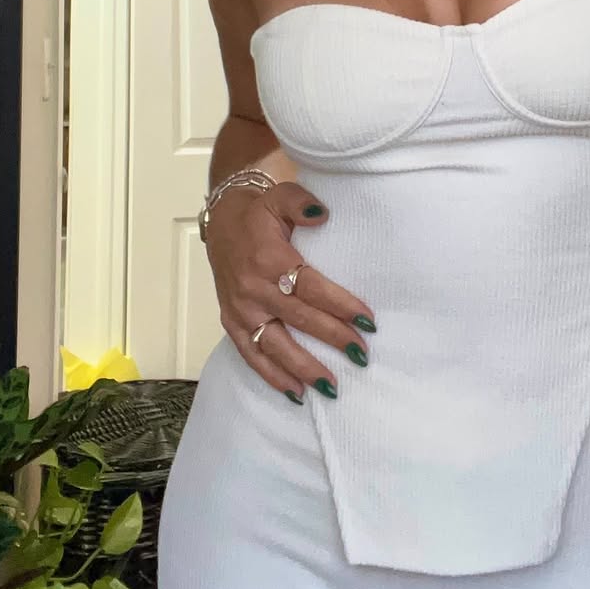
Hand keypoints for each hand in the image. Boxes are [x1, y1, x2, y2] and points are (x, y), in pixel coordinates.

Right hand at [205, 180, 374, 401]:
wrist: (222, 222)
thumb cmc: (260, 213)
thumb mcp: (281, 196)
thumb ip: (302, 203)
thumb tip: (322, 215)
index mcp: (269, 259)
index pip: (309, 286)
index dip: (339, 305)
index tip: (368, 321)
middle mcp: (253, 288)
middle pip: (298, 319)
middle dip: (332, 338)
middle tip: (361, 354)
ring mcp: (240, 308)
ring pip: (273, 345)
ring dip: (303, 367)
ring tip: (331, 386)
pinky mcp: (231, 322)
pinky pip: (250, 354)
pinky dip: (271, 376)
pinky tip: (296, 392)